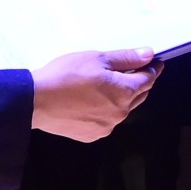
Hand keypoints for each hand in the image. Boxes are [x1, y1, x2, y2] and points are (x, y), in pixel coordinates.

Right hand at [30, 48, 161, 141]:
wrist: (35, 100)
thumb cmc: (64, 77)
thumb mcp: (98, 59)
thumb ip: (126, 58)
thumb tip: (148, 55)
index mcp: (124, 92)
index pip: (149, 79)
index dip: (153, 68)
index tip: (154, 62)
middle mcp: (120, 113)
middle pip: (138, 95)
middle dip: (138, 81)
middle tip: (131, 69)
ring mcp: (107, 126)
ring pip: (123, 109)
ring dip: (121, 96)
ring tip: (104, 84)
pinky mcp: (93, 134)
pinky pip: (107, 120)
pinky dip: (105, 110)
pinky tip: (92, 100)